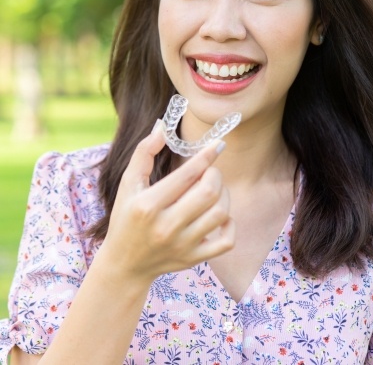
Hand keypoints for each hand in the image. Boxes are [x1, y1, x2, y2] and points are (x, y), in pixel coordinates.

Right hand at [99, 122, 234, 284]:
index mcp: (148, 206)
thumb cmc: (126, 218)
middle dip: (215, 175)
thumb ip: (143, 153)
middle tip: (209, 171)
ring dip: (223, 195)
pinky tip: (219, 216)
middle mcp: (166, 227)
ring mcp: (182, 245)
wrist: (125, 264)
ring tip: (213, 190)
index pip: (186, 175)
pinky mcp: (194, 259)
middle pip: (209, 193)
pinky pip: (226, 241)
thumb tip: (162, 127)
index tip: (218, 144)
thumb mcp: (128, 184)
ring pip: (220, 213)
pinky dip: (229, 224)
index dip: (206, 156)